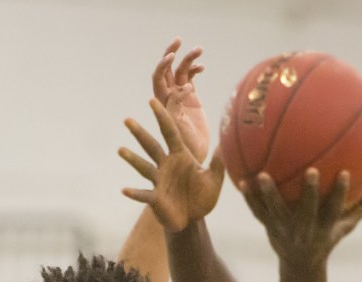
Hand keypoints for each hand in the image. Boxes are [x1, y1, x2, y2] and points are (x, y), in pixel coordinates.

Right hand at [120, 98, 224, 231]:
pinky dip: (135, 192)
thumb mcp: (214, 180)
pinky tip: (124, 190)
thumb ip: (218, 165)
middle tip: (127, 120)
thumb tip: (225, 146)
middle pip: (151, 146)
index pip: (170, 132)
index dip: (162, 117)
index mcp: (180, 156)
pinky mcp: (155, 198)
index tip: (152, 101)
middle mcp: (166, 165)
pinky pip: (144, 194)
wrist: (193, 219)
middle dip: (139, 133)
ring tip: (120, 149)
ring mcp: (159, 181)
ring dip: (132, 159)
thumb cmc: (202, 198)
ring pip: (143, 167)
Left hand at [153, 38, 208, 163]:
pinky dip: (195, 70)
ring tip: (199, 49)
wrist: (197, 159)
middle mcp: (169, 99)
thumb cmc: (186, 147)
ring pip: (181, 72)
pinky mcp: (191, 99)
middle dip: (170, 54)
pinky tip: (203, 67)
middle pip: (166, 70)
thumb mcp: (180, 128)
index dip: (163, 66)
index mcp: (163, 105)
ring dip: (188, 59)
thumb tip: (182, 88)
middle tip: (177, 41)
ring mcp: (180, 98)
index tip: (172, 58)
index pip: (159, 79)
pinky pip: (191, 78)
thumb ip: (177, 107)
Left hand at [242, 168, 361, 267]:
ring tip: (261, 175)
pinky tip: (242, 180)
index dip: (340, 194)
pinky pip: (258, 213)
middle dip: (309, 193)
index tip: (344, 173)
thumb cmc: (326, 239)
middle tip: (310, 171)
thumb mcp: (345, 228)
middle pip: (307, 212)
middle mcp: (305, 230)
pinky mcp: (269, 228)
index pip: (335, 210)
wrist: (301, 265)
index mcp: (324, 228)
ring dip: (269, 194)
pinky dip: (250, 199)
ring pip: (276, 212)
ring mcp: (285, 230)